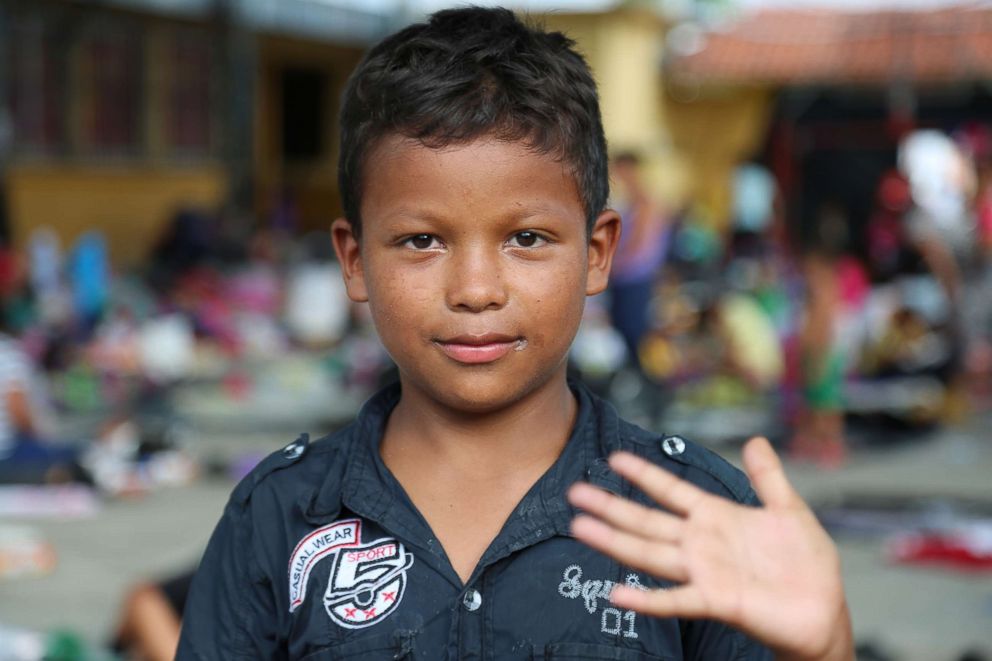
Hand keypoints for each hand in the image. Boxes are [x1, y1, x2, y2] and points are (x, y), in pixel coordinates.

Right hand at [567, 437, 852, 660]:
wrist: (823, 609)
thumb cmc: (805, 564)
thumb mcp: (789, 510)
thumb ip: (768, 477)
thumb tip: (756, 441)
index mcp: (715, 517)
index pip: (671, 490)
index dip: (644, 474)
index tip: (614, 458)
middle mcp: (701, 544)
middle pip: (646, 520)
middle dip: (611, 506)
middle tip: (576, 491)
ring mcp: (704, 573)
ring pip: (650, 553)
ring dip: (614, 542)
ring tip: (580, 528)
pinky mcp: (716, 601)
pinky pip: (676, 600)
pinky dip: (646, 600)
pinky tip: (618, 595)